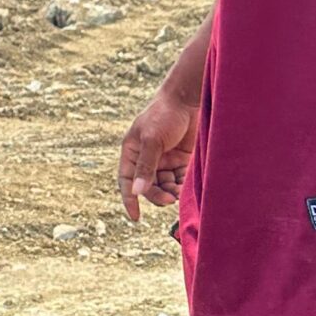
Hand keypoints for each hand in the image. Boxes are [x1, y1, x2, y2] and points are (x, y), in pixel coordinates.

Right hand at [118, 89, 198, 222]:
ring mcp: (164, 160)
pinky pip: (179, 180)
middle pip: (148, 187)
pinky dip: (182, 186)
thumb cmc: (164, 114)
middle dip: (157, 195)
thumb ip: (145, 167)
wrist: (189, 99)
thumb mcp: (152, 140)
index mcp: (132, 151)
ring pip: (165, 186)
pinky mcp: (181, 160)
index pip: (126, 181)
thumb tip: (136, 192)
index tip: (135, 217)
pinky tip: (187, 187)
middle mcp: (147, 158)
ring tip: (179, 193)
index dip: (129, 199)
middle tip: (169, 199)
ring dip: (171, 192)